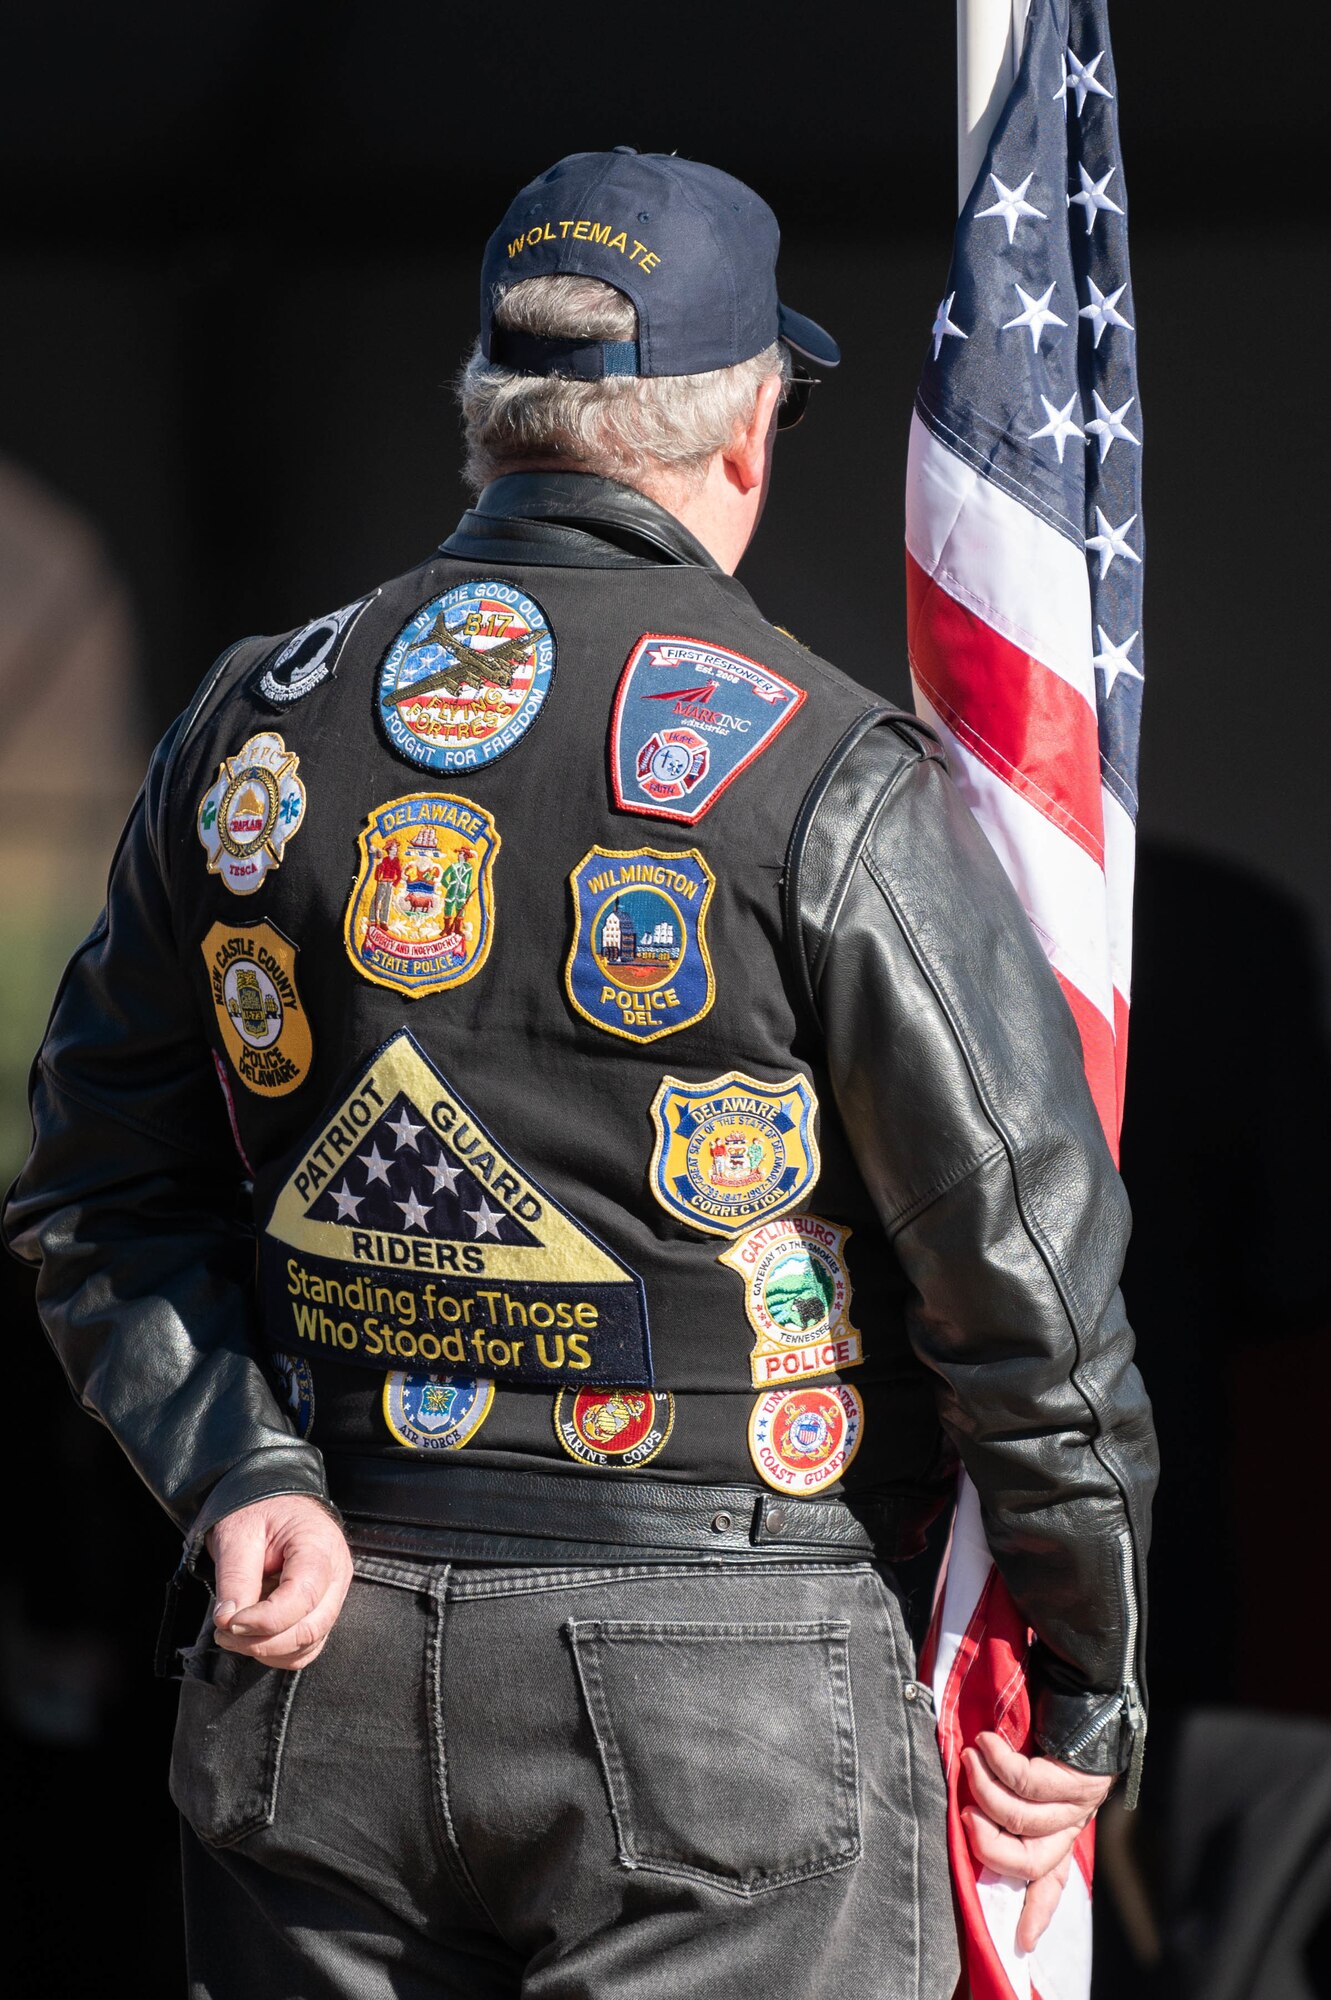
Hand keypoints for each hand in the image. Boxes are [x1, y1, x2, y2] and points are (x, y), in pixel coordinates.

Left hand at [208, 1494, 352, 1670]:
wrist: (272, 1503)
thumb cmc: (258, 1512)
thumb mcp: (238, 1535)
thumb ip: (235, 1578)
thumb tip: (228, 1621)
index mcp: (319, 1546)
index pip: (303, 1597)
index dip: (264, 1620)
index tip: (228, 1622)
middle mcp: (336, 1574)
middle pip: (310, 1629)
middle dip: (262, 1642)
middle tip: (224, 1632)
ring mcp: (333, 1595)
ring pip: (309, 1644)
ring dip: (267, 1650)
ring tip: (233, 1631)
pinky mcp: (323, 1610)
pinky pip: (306, 1647)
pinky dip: (277, 1651)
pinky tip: (252, 1634)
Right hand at [961, 1730, 1112, 1952]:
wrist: (1082, 1685)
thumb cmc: (1044, 1723)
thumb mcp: (1023, 1769)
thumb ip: (1005, 1797)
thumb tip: (967, 1817)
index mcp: (1060, 1827)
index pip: (1050, 1878)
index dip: (1036, 1910)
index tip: (1023, 1942)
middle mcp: (1073, 1821)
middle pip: (1030, 1861)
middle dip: (988, 1845)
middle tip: (966, 1815)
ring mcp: (1079, 1801)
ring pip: (1024, 1820)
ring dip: (985, 1789)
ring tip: (970, 1759)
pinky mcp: (1078, 1776)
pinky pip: (1026, 1780)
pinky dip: (997, 1761)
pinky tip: (987, 1742)